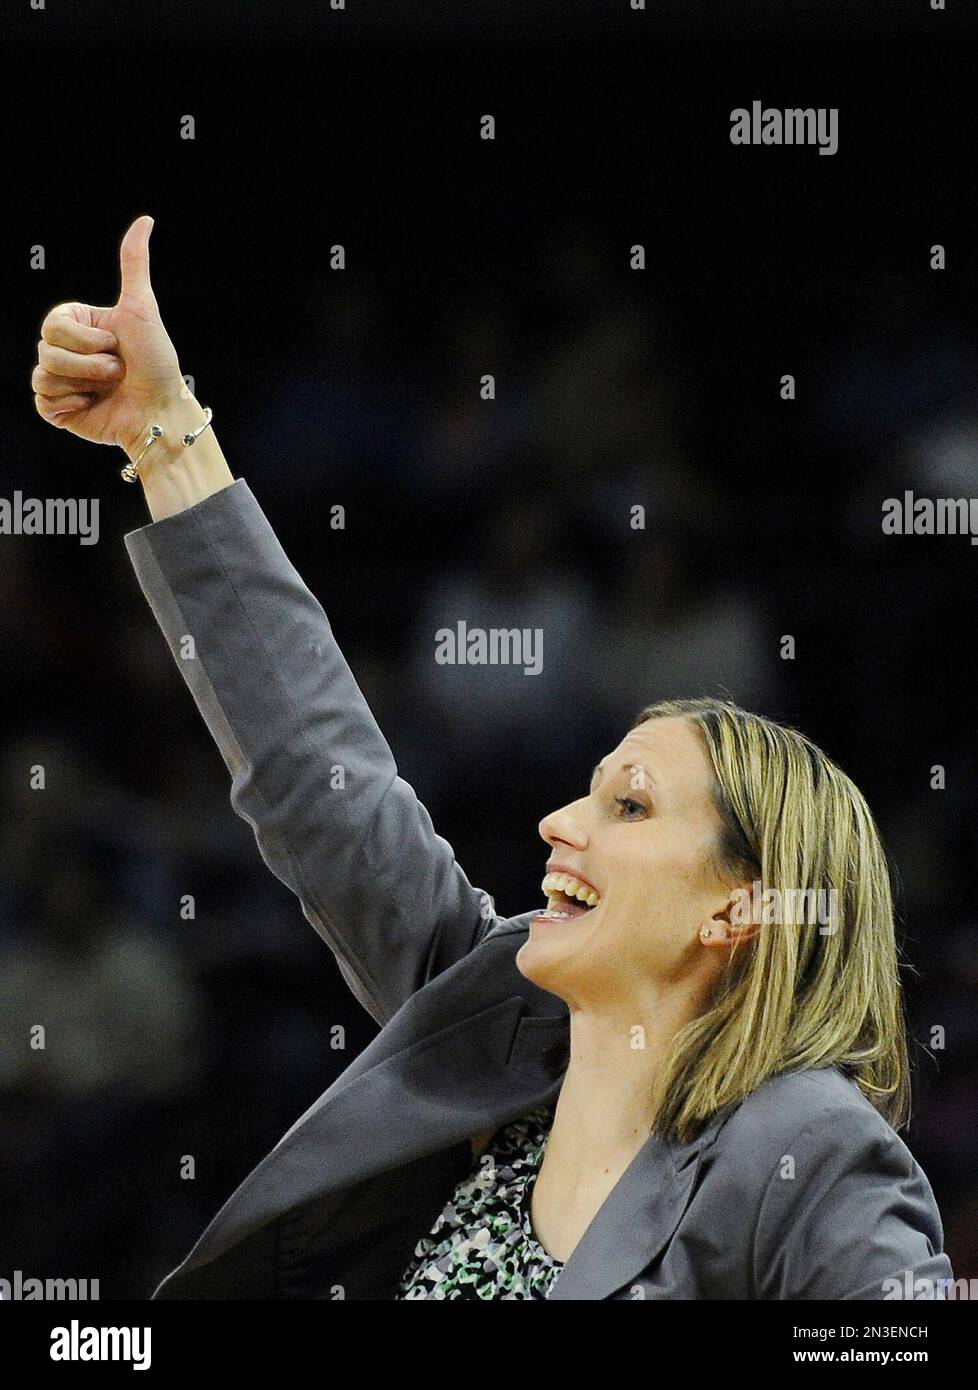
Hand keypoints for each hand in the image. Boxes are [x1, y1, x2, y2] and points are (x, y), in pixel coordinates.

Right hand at [32, 215, 185, 453]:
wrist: (161, 412)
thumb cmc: (156, 362)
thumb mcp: (142, 309)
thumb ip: (133, 264)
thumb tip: (145, 220)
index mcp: (79, 327)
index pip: (52, 323)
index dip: (85, 339)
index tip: (114, 345)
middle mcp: (67, 352)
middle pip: (46, 349)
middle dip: (89, 365)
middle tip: (117, 371)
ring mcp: (61, 381)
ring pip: (42, 374)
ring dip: (83, 384)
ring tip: (108, 389)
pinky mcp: (58, 410)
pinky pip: (43, 402)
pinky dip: (70, 405)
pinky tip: (92, 406)